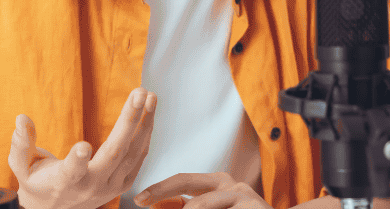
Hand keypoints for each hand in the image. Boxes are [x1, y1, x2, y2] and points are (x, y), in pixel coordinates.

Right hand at [8, 87, 157, 208]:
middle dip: (128, 122)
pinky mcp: (122, 183)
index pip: (71, 172)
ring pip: (132, 154)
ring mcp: (110, 186)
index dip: (77, 161)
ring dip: (143, 123)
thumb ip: (21, 145)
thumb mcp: (22, 167)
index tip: (83, 146)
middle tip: (139, 94)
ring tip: (150, 96)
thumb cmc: (38, 183)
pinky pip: (139, 157)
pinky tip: (150, 111)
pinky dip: (146, 133)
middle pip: (113, 154)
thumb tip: (21, 119)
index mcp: (64, 182)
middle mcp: (91, 185)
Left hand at [133, 172, 271, 208]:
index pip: (182, 182)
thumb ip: (191, 208)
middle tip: (142, 200)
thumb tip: (159, 207)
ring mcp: (240, 194)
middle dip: (161, 190)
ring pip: (199, 206)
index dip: (159, 190)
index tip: (140, 200)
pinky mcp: (249, 206)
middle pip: (186, 181)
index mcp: (217, 184)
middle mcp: (228, 184)